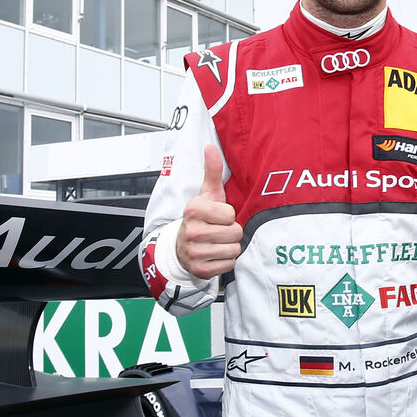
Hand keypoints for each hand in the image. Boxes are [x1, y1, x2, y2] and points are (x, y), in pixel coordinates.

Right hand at [177, 144, 241, 278]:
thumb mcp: (207, 194)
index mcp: (193, 209)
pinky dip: (225, 261)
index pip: (230, 214)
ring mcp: (194, 251)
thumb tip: (211, 147)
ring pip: (233, 250)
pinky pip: (229, 265)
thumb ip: (213, 171)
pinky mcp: (199, 269)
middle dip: (232, 232)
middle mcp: (191, 230)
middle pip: (234, 233)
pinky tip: (215, 254)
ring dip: (230, 247)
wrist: (182, 246)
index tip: (218, 216)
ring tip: (218, 242)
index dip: (229, 216)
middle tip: (220, 230)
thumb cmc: (201, 218)